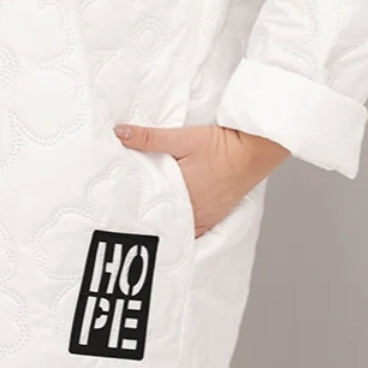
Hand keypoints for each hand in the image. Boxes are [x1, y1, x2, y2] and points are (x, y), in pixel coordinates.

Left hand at [114, 122, 289, 237]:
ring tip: (142, 226)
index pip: (148, 205)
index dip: (131, 207)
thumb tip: (119, 133)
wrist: (252, 151)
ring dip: (161, 226)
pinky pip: (192, 233)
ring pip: (176, 229)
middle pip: (161, 220)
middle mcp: (191, 211)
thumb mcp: (181, 137)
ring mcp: (203, 217)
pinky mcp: (213, 218)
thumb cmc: (219, 145)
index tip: (116, 208)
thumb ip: (149, 138)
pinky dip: (179, 232)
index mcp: (179, 192)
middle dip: (144, 219)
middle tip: (123, 219)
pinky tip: (168, 230)